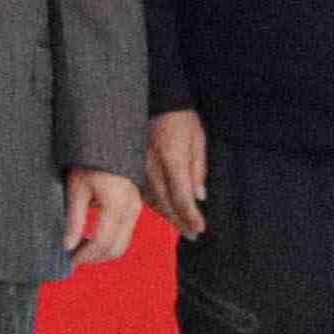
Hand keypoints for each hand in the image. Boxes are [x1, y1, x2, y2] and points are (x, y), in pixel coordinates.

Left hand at [64, 167, 143, 266]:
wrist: (107, 145)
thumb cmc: (89, 162)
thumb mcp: (76, 189)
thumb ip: (74, 219)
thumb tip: (67, 245)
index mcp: (117, 204)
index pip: (102, 242)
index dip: (85, 255)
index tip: (69, 258)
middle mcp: (131, 209)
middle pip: (116, 248)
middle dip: (94, 258)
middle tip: (73, 258)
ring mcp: (136, 209)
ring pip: (123, 244)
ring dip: (102, 253)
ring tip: (80, 250)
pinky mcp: (135, 208)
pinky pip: (125, 234)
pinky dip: (109, 243)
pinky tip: (91, 240)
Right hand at [142, 106, 209, 239]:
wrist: (153, 99)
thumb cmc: (179, 117)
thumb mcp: (197, 138)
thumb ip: (198, 168)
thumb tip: (200, 196)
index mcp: (171, 159)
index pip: (181, 196)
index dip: (191, 216)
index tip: (200, 229)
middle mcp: (152, 167)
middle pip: (166, 203)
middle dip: (180, 221)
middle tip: (193, 235)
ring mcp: (139, 168)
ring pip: (153, 200)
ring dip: (168, 216)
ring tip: (181, 227)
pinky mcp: (133, 167)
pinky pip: (143, 191)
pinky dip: (155, 205)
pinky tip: (163, 211)